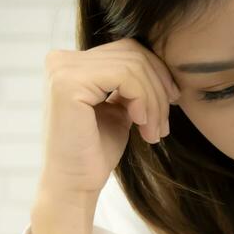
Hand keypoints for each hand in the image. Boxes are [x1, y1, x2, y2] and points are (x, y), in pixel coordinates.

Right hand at [39, 38, 182, 196]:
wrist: (75, 184)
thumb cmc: (97, 151)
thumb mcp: (120, 108)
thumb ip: (132, 83)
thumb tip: (162, 64)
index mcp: (73, 63)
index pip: (128, 50)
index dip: (158, 73)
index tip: (172, 102)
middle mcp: (62, 60)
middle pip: (133, 54)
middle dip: (159, 88)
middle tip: (163, 125)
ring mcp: (63, 69)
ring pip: (134, 66)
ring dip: (154, 102)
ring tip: (153, 132)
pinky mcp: (68, 83)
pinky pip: (126, 77)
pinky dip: (143, 101)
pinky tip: (141, 126)